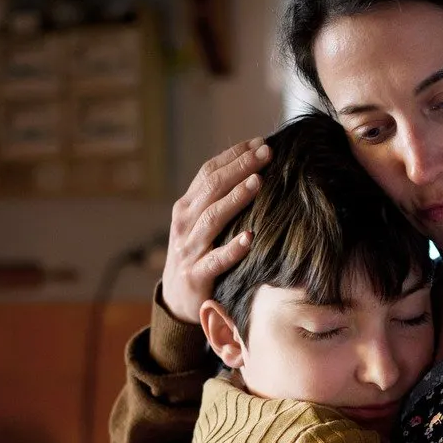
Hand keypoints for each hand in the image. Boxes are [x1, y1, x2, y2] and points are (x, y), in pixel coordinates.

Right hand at [162, 137, 270, 322]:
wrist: (176, 300)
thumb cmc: (197, 255)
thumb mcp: (200, 224)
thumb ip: (216, 200)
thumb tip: (251, 167)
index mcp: (186, 207)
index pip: (209, 172)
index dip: (233, 155)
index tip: (259, 142)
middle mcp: (184, 224)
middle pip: (212, 188)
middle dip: (240, 167)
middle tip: (266, 153)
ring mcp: (189, 249)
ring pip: (213, 218)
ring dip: (235, 198)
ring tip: (257, 182)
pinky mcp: (196, 275)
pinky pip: (216, 260)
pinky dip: (232, 248)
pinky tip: (250, 238)